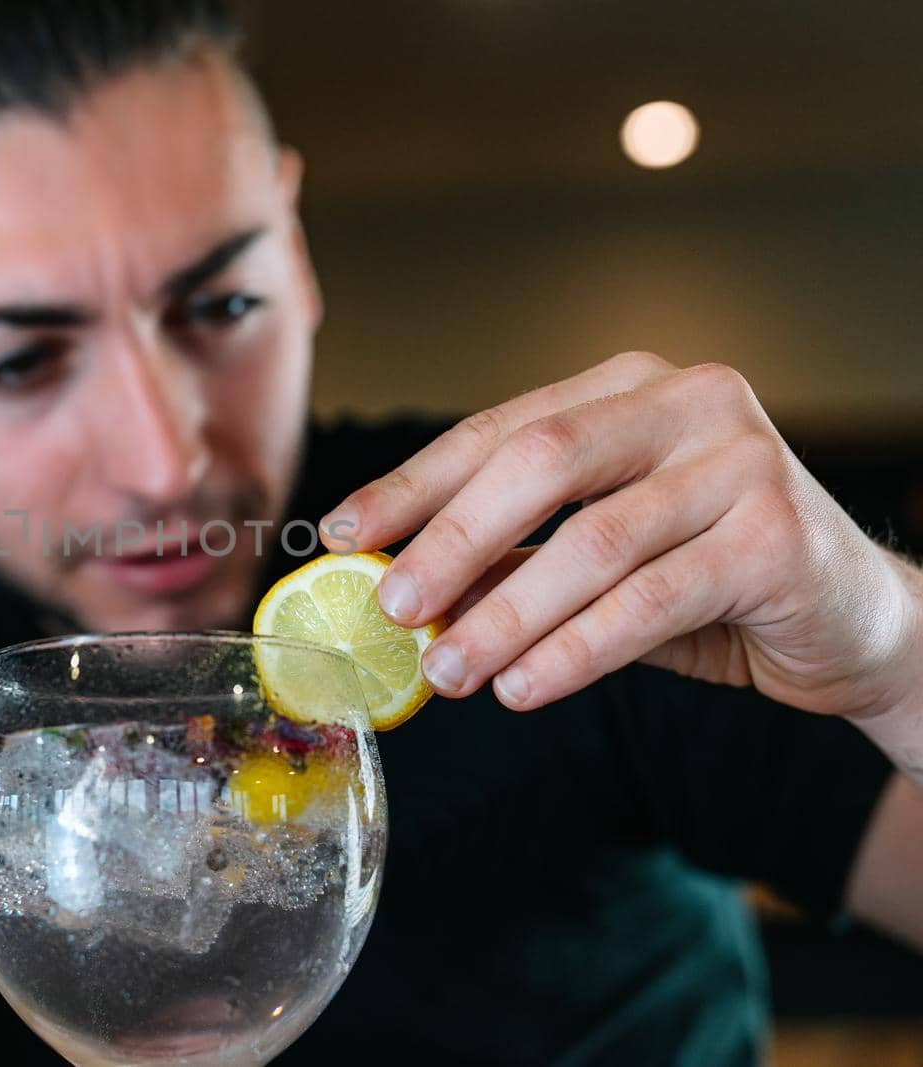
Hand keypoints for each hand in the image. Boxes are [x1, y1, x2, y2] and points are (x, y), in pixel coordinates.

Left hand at [321, 351, 922, 720]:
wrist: (852, 617)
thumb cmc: (706, 576)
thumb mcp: (597, 556)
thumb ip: (513, 556)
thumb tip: (397, 589)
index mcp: (629, 389)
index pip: (498, 429)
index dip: (411, 483)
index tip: (341, 532)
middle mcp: (688, 403)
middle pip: (541, 460)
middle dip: (452, 539)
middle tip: (391, 607)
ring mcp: (740, 462)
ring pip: (593, 541)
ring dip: (505, 615)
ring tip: (447, 671)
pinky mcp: (776, 537)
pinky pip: (649, 602)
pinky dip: (574, 650)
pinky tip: (522, 686)